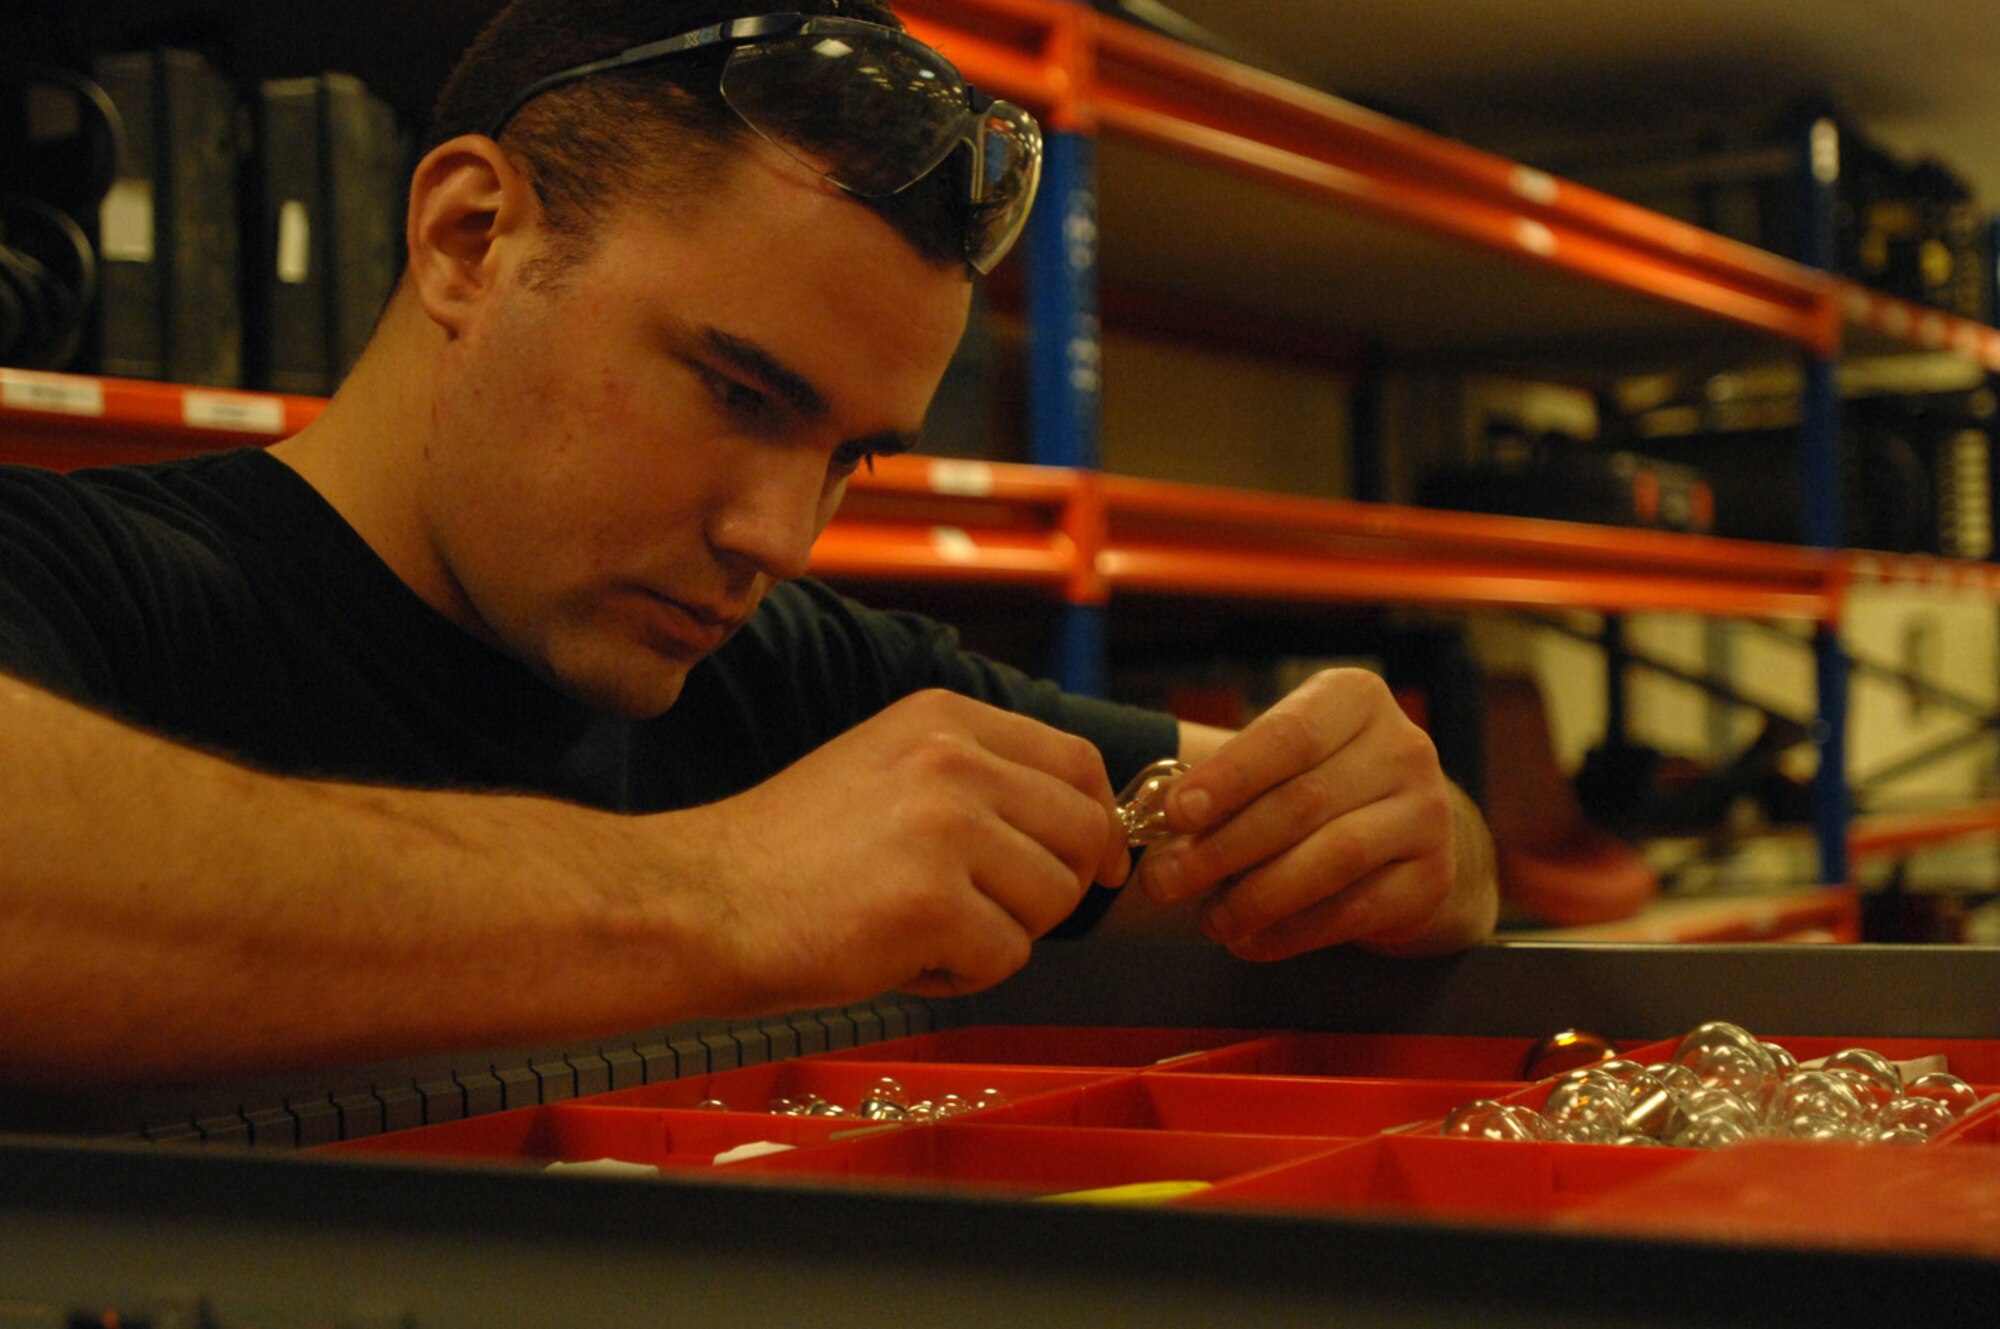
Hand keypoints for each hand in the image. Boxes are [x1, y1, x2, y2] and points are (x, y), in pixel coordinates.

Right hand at [667, 689, 1129, 1009]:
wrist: (697, 902)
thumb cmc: (785, 856)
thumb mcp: (886, 771)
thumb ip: (976, 782)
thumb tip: (1083, 831)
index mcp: (943, 717)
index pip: (1077, 760)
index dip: (1097, 822)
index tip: (1095, 865)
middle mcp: (953, 757)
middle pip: (1083, 832)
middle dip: (1054, 889)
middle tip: (986, 914)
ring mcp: (947, 825)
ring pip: (1052, 900)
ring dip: (999, 935)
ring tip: (919, 930)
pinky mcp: (935, 900)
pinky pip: (1006, 957)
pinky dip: (960, 977)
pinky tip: (895, 956)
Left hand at [1132, 668, 1496, 959]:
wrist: (1406, 835)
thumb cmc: (1319, 785)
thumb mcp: (1279, 763)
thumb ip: (1228, 783)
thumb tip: (1157, 821)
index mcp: (1356, 700)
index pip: (1289, 735)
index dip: (1229, 777)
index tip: (1176, 813)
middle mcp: (1403, 749)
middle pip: (1303, 802)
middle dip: (1223, 848)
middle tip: (1165, 881)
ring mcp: (1427, 814)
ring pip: (1332, 858)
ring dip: (1257, 896)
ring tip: (1209, 920)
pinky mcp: (1433, 878)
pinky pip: (1354, 910)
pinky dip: (1292, 932)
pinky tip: (1249, 941)